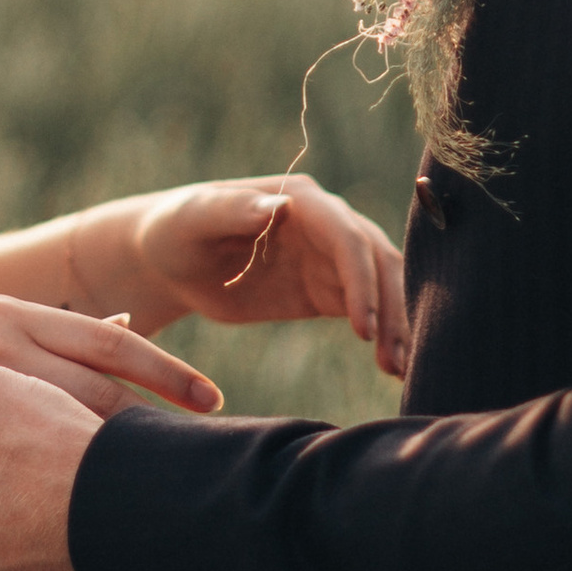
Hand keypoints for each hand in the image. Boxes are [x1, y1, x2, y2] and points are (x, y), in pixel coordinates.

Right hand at [0, 296, 216, 489]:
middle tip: (211, 446)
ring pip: (67, 422)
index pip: (109, 343)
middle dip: (159, 416)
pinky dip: (53, 488)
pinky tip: (81, 519)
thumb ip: (27, 345)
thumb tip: (112, 333)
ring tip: (164, 491)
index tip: (211, 399)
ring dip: (115, 456)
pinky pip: (14, 468)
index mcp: (8, 313)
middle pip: (104, 383)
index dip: (164, 372)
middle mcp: (1, 340)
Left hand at [112, 177, 406, 376]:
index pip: (346, 237)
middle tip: (395, 360)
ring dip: (396, 324)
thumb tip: (279, 208)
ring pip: (382, 287)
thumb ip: (233, 211)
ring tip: (398, 370)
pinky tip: (393, 366)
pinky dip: (384, 335)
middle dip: (391, 307)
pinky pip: (366, 310)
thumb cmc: (178, 229)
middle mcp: (327, 223)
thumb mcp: (195, 218)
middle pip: (377, 262)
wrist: (172, 260)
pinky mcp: (326, 291)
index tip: (363, 328)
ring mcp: (330, 258)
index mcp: (300, 200)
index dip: (360, 279)